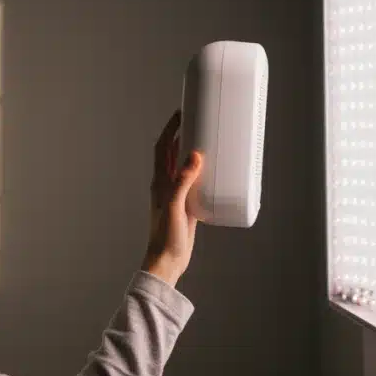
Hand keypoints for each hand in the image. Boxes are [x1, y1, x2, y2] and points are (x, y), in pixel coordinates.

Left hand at [142, 109, 204, 286]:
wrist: (167, 261)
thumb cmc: (166, 236)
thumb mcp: (175, 206)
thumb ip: (183, 182)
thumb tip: (194, 155)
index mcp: (159, 181)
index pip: (162, 147)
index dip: (170, 129)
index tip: (181, 113)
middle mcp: (166, 185)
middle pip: (172, 153)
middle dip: (182, 135)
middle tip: (199, 121)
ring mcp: (176, 195)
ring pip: (184, 167)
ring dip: (192, 152)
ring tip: (209, 140)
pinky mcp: (187, 205)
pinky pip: (194, 183)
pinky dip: (203, 173)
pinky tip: (216, 171)